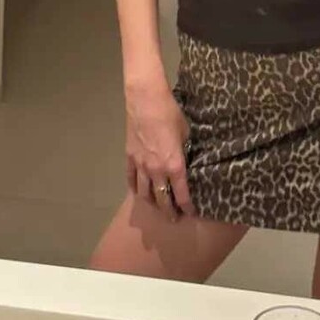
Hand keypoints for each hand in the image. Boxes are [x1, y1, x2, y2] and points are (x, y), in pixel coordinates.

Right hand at [124, 74, 193, 217]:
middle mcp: (157, 170)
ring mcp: (141, 166)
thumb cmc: (171, 113)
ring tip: (156, 206)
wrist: (146, 101)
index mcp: (174, 165)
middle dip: (168, 211)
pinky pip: (131, 180)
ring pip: (144, 194)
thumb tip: (186, 159)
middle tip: (173, 218)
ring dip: (151, 203)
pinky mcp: (129, 158)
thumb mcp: (185, 133)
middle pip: (162, 199)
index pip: (181, 194)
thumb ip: (185, 151)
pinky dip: (135, 189)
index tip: (190, 213)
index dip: (186, 206)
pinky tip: (139, 192)